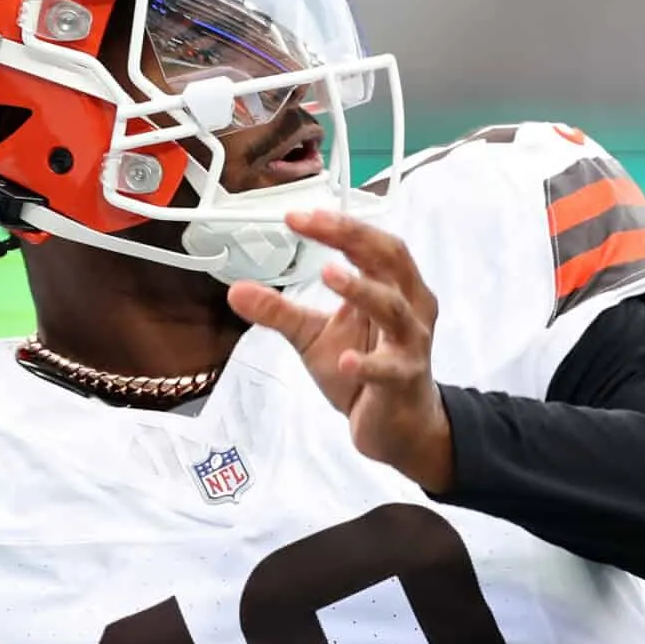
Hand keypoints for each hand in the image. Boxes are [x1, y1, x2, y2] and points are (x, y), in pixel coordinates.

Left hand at [228, 208, 454, 491]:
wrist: (398, 426)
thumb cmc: (365, 372)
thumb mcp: (313, 335)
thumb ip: (279, 312)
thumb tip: (235, 291)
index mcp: (391, 287)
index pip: (368, 245)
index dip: (337, 226)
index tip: (296, 218)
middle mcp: (409, 307)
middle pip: (391, 259)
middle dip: (353, 237)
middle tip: (315, 223)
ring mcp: (410, 344)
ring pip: (393, 309)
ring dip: (362, 289)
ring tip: (329, 275)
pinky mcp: (404, 380)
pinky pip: (388, 369)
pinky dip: (367, 364)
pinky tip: (344, 361)